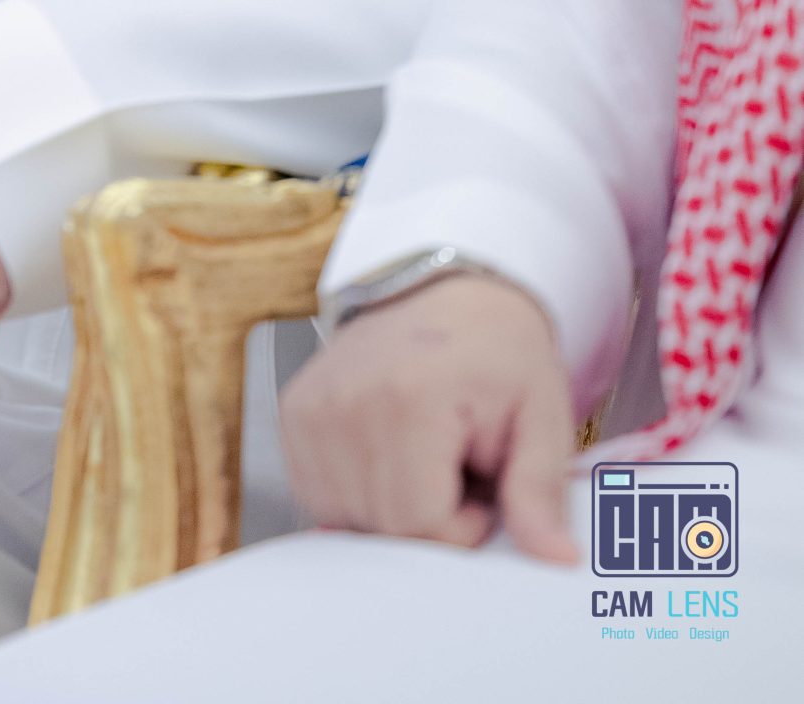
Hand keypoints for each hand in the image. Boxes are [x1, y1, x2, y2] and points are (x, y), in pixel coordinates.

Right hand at [280, 272, 578, 562]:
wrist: (443, 291)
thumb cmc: (495, 351)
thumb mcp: (540, 413)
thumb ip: (540, 490)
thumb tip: (555, 557)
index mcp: (410, 397)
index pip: (422, 524)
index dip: (464, 522)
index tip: (482, 479)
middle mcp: (347, 401)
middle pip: (383, 527)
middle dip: (430, 517)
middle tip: (456, 465)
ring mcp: (310, 406)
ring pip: (347, 519)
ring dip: (392, 507)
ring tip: (423, 455)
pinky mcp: (292, 412)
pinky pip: (319, 497)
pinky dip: (357, 493)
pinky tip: (388, 454)